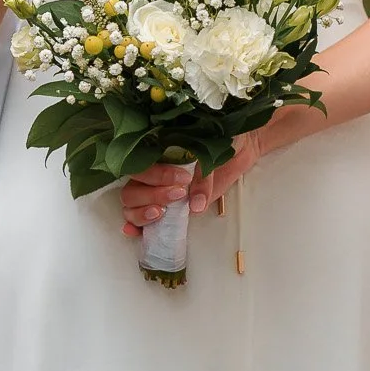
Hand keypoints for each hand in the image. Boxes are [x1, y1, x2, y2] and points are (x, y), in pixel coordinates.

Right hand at [119, 106, 313, 237]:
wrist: (239, 146)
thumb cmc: (223, 139)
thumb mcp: (213, 152)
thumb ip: (204, 177)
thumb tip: (195, 206)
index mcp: (157, 149)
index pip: (139, 164)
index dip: (156, 175)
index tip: (183, 179)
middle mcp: (151, 169)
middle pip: (131, 187)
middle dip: (151, 195)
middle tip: (178, 195)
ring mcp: (156, 188)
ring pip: (130, 201)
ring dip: (141, 212)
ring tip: (161, 213)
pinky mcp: (166, 204)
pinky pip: (140, 215)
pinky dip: (134, 224)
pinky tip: (135, 231)